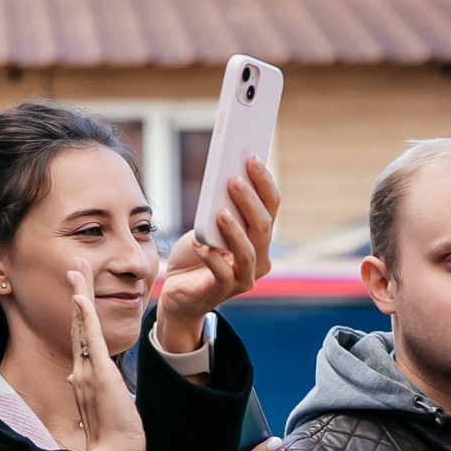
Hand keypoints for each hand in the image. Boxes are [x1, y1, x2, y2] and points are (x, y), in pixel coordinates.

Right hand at [67, 270, 147, 450]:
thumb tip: (73, 377)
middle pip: (76, 323)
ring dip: (79, 293)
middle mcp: (80, 370)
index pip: (79, 337)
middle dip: (77, 292)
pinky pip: (89, 339)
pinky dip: (83, 316)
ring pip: (81, 324)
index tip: (77, 291)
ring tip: (77, 268)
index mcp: (83, 377)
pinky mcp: (98, 373)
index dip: (77, 312)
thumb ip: (87, 390)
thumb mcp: (101, 407)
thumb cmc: (113, 438)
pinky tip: (79, 296)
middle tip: (75, 266)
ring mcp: (87, 370)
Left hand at [153, 160, 278, 355]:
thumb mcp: (207, 225)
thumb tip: (224, 177)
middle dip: (249, 201)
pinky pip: (222, 273)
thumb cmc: (197, 253)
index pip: (271, 206)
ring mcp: (245, 277)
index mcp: (260, 236)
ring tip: (219, 212)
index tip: (251, 158)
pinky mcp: (224, 291)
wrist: (178, 291)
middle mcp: (260, 258)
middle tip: (233, 179)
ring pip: (247, 251)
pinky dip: (211, 257)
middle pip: (262, 226)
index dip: (264, 182)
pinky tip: (200, 244)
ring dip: (234, 230)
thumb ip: (219, 207)